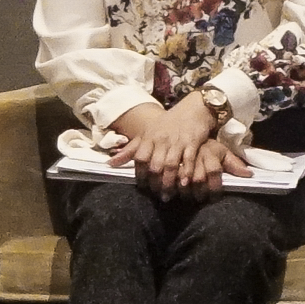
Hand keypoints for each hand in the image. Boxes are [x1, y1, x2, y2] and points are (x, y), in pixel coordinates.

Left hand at [114, 95, 244, 198]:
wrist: (194, 108)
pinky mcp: (192, 142)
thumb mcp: (148, 133)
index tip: (143, 187)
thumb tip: (110, 163)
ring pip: (170, 165)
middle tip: (157, 195)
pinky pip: (188, 160)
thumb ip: (131, 149)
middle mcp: (161, 140)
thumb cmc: (169, 123)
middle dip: (155, 183)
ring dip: (169, 182)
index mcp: (149, 137)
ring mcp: (177, 141)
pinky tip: (185, 184)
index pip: (140, 159)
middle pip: (154, 165)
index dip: (140, 175)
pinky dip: (186, 173)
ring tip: (168, 195)